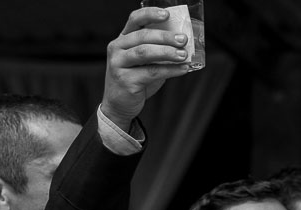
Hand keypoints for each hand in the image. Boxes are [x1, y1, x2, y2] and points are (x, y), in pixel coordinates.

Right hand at [101, 7, 191, 130]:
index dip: (150, 14)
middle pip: (142, 36)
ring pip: (144, 53)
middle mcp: (117, 48)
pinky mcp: (125, 80)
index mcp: (122, 39)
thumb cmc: (136, 79)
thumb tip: (184, 45)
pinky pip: (151, 72)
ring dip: (167, 52)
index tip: (167, 14)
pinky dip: (170, 70)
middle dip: (165, 37)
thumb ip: (158, 51)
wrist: (119, 104)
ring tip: (184, 55)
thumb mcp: (144, 62)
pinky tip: (182, 69)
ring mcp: (118, 64)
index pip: (134, 20)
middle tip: (183, 40)